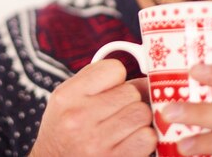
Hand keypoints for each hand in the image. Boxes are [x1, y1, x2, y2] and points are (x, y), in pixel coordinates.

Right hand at [29, 59, 156, 156]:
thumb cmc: (63, 129)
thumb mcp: (66, 98)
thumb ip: (95, 80)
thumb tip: (141, 75)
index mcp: (67, 96)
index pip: (114, 69)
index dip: (118, 78)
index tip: (113, 88)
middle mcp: (79, 117)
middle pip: (132, 92)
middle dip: (130, 99)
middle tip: (119, 110)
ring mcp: (97, 142)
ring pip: (142, 113)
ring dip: (139, 119)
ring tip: (124, 125)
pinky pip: (147, 138)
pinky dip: (144, 138)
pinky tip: (130, 140)